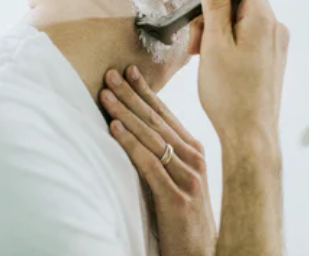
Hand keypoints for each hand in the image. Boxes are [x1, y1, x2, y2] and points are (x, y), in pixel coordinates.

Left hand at [100, 66, 216, 255]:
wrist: (202, 253)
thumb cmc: (185, 217)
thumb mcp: (179, 180)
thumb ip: (165, 156)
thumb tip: (138, 132)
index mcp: (194, 151)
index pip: (165, 115)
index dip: (146, 92)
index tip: (129, 70)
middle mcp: (194, 159)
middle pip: (156, 120)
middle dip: (131, 95)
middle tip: (110, 74)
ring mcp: (187, 178)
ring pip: (151, 137)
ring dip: (125, 113)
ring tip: (106, 95)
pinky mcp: (177, 198)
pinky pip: (148, 165)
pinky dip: (129, 144)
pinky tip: (113, 129)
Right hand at [192, 0, 288, 145]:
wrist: (249, 135)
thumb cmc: (229, 93)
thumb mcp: (214, 43)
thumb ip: (214, 5)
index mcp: (263, 19)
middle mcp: (275, 27)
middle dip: (211, 11)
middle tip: (193, 38)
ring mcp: (274, 44)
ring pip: (240, 20)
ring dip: (215, 30)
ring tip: (198, 55)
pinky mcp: (270, 59)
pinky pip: (246, 38)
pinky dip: (226, 43)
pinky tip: (212, 62)